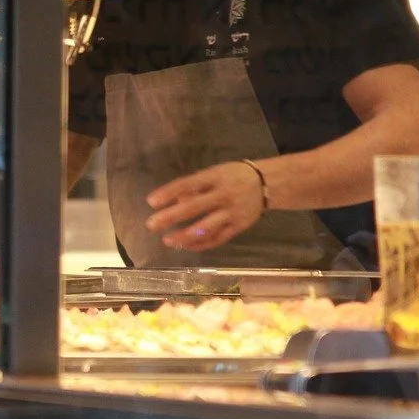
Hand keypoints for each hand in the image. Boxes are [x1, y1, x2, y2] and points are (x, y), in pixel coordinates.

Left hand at [143, 162, 265, 251]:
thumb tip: (174, 200)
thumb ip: (195, 186)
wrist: (268, 183)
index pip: (188, 184)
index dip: (169, 193)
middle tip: (152, 224)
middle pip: (195, 207)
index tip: (151, 201)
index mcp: (215, 177)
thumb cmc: (234, 176)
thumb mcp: (215, 173)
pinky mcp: (239, 227)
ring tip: (167, 240)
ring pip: (207, 227)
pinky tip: (185, 246)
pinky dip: (201, 244)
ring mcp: (232, 213)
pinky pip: (218, 239)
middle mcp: (223, 195)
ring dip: (185, 235)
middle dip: (171, 217)